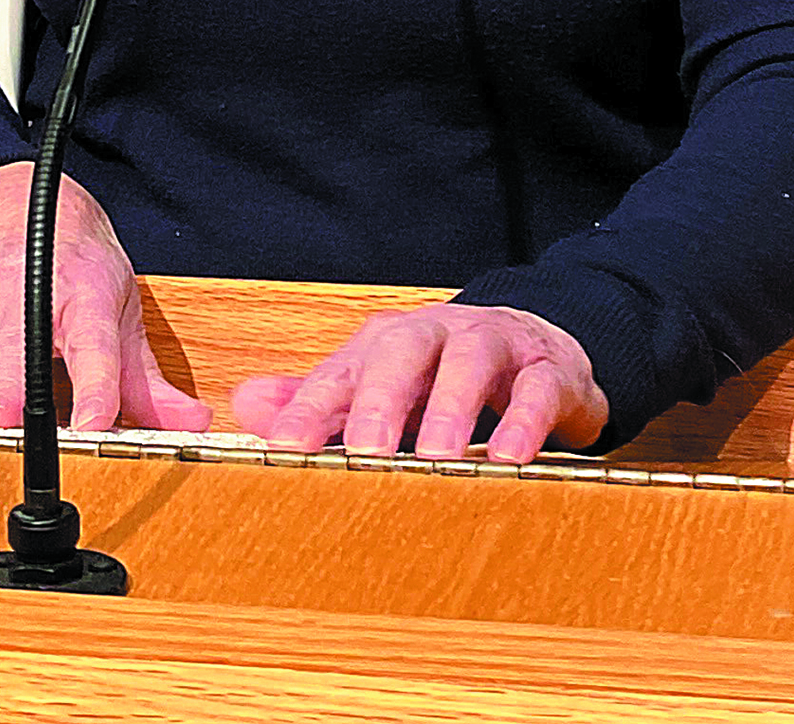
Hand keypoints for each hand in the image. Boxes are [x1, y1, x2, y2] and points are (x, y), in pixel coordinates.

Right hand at [0, 160, 211, 434]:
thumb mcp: (118, 306)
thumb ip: (147, 379)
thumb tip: (191, 424)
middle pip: (20, 351)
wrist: (12, 200)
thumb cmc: (74, 259)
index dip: (95, 389)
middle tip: (2, 430)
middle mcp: (30, 297)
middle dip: (10, 393)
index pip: (94, 347)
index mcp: (84, 295)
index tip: (92, 428)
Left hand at [231, 303, 607, 466]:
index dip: (309, 411)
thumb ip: (317, 400)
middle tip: (364, 453)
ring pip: (468, 362)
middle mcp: (435, 335)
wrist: (536, 346)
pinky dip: (523, 421)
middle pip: (400, 352)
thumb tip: (246, 407)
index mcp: (385, 343)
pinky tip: (509, 459)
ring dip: (451, 408)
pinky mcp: (547, 371)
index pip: (340, 374)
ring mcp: (493, 347)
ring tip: (438, 458)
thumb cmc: (442, 375)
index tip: (281, 452)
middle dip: (380, 401)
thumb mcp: (378, 385)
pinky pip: (536, 389)